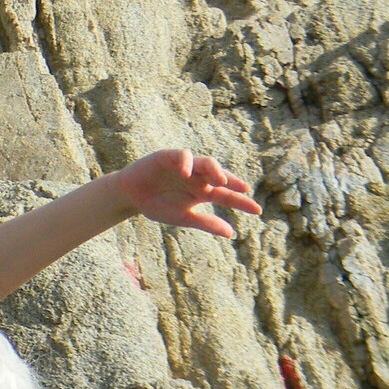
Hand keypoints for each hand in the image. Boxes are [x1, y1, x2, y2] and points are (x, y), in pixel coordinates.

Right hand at [114, 149, 260, 239]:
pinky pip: (183, 155)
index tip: (257, 210)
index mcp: (202, 191)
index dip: (241, 201)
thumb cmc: (157, 205)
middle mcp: (198, 177)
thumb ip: (206, 223)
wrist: (131, 196)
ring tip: (219, 179)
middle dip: (231, 180)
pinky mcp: (169, 157)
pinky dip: (186, 162)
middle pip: (219, 176)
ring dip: (214, 169)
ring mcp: (185, 166)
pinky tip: (185, 172)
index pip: (226, 195)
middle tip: (241, 189)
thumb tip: (231, 233)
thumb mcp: (183, 217)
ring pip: (206, 162)